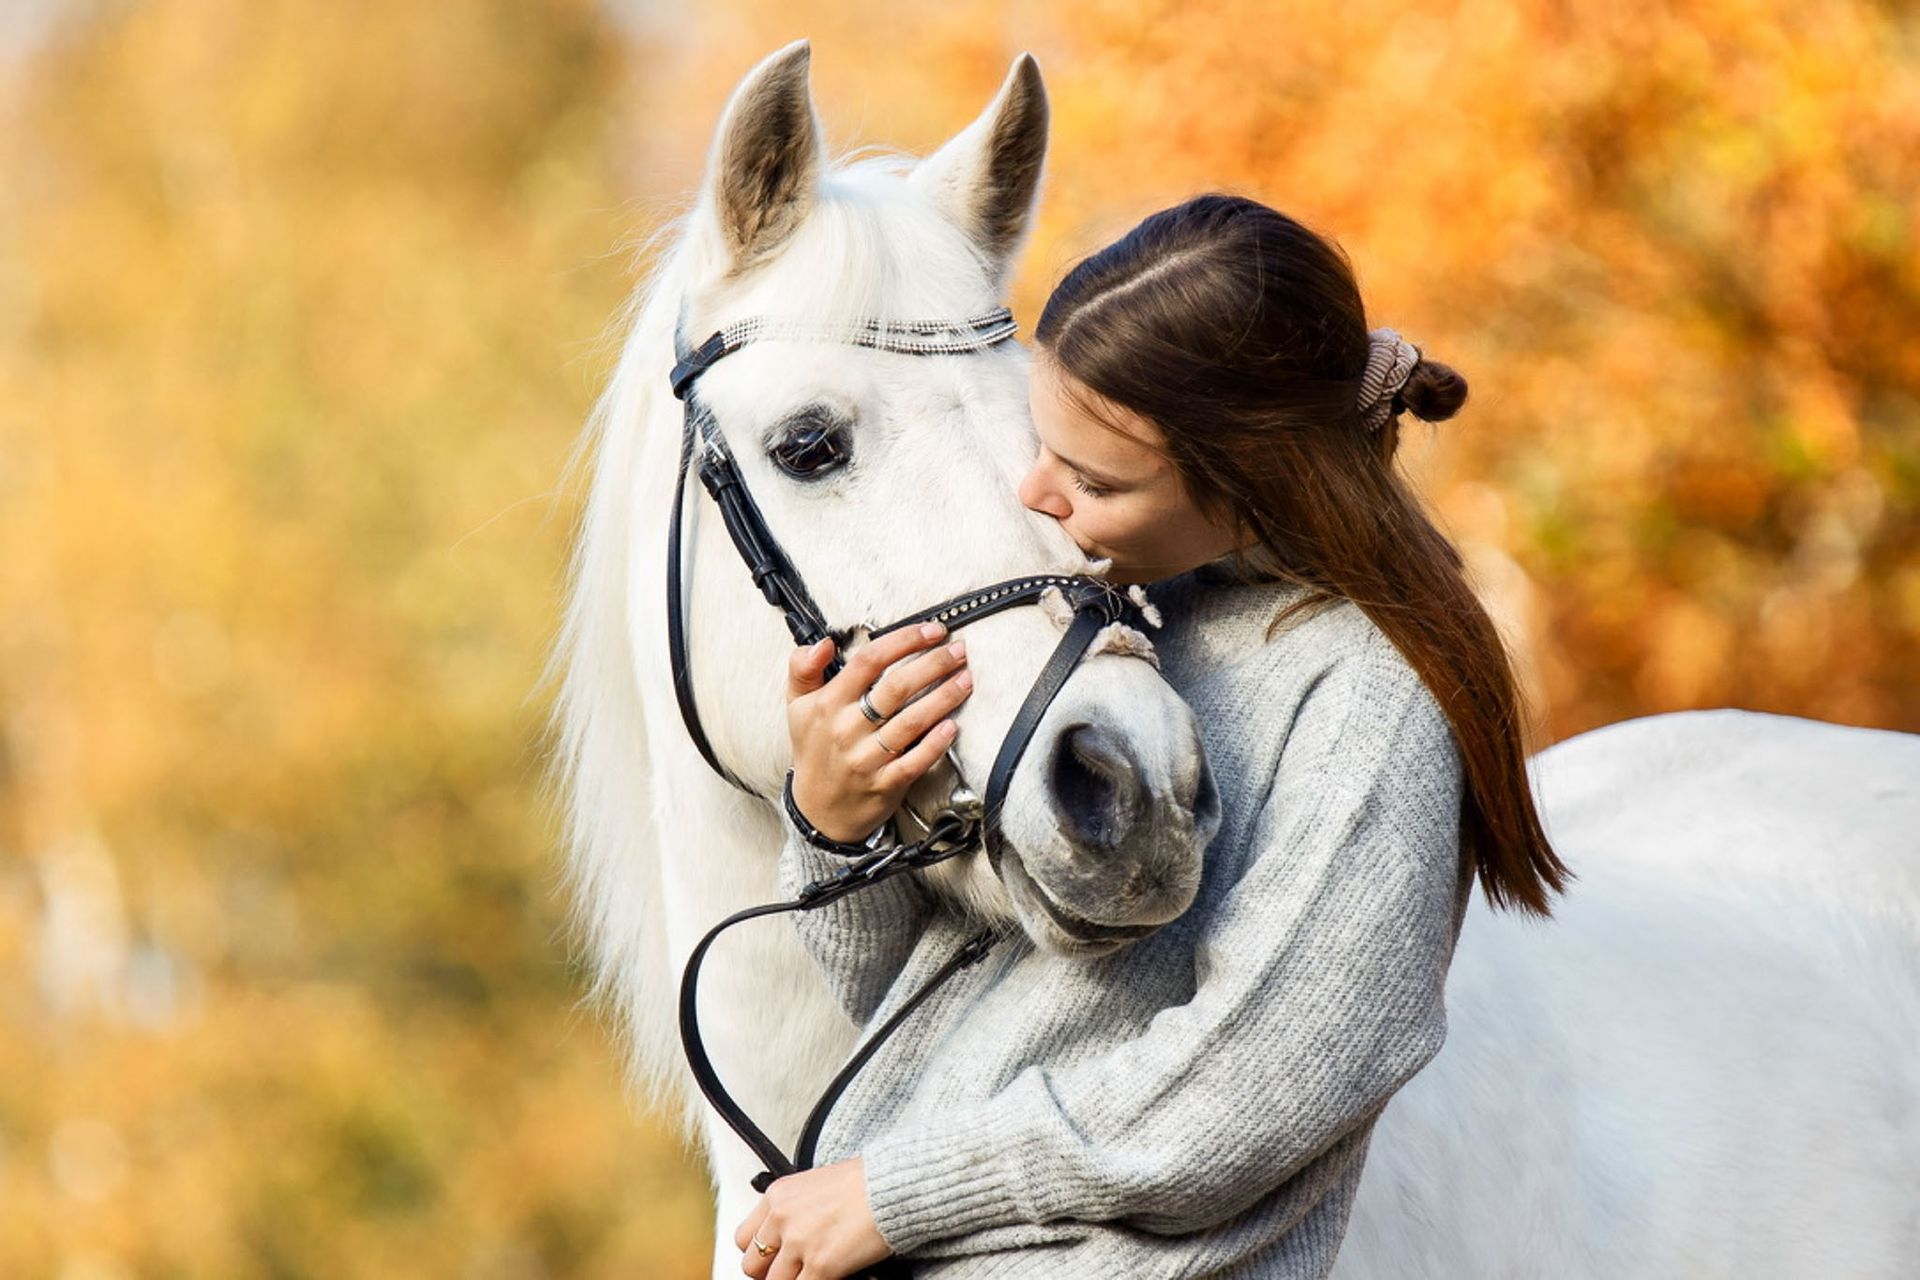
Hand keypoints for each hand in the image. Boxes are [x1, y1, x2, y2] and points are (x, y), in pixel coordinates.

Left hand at [733, 1158, 891, 1278]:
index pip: (744, 1238)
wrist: (892, 1186)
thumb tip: (786, 1237)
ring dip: (793, 1279)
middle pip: (752, 1265)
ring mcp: (799, 1243)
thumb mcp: (815, 1185)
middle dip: (770, 1273)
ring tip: (810, 1273)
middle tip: (790, 1271)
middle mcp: (782, 1218)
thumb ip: (793, 1210)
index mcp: (778, 1195)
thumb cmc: (865, 1183)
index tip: (771, 1259)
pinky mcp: (820, 1265)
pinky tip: (829, 1277)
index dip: (759, 1254)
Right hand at [786, 621, 973, 843]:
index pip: (869, 661)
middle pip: (896, 688)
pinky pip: (915, 760)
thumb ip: (803, 668)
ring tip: (966, 679)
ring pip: (911, 722)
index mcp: (829, 703)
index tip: (932, 630)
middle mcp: (847, 728)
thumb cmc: (814, 750)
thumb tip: (823, 643)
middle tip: (958, 651)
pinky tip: (953, 725)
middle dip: (933, 664)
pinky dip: (936, 743)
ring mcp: (866, 758)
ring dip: (943, 697)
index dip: (904, 640)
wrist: (817, 810)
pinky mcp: (885, 784)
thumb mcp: (797, 706)